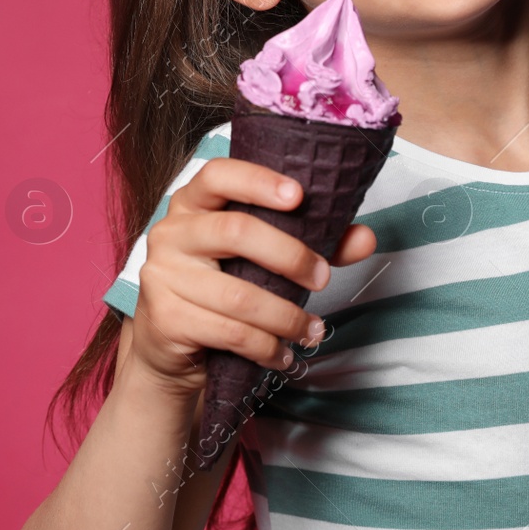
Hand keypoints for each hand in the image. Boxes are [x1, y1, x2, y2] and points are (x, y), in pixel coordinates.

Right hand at [125, 157, 377, 396]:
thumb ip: (313, 242)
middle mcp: (172, 231)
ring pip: (239, 296)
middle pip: (235, 232)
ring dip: (286, 317)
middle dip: (289, 256)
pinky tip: (283, 355)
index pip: (219, 175)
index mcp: (195, 202)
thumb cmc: (224, 286)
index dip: (259, 181)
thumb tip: (365, 238)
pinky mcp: (166, 318)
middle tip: (322, 278)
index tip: (298, 196)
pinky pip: (229, 333)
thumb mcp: (264, 258)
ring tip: (311, 331)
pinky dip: (266, 348)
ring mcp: (163, 275)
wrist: (170, 346)